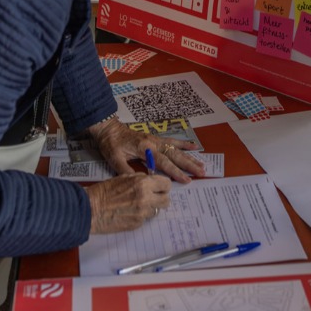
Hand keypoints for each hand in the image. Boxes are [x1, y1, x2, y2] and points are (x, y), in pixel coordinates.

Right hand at [84, 173, 170, 233]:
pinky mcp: (137, 224)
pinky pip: (146, 219)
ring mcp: (142, 213)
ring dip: (151, 208)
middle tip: (153, 197)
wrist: (92, 209)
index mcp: (143, 183)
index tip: (160, 187)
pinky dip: (141, 216)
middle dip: (161, 198)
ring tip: (138, 205)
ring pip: (157, 210)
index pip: (166, 184)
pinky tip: (130, 212)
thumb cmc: (105, 191)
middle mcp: (146, 198)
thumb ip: (140, 179)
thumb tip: (151, 181)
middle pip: (166, 200)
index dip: (163, 185)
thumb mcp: (124, 178)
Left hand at [85, 117, 204, 182]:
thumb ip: (127, 171)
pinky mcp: (156, 138)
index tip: (187, 180)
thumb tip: (142, 182)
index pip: (163, 162)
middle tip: (202, 173)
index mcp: (145, 148)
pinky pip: (173, 141)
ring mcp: (156, 139)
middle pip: (175, 155)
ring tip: (202, 164)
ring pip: (177, 149)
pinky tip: (195, 147)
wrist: (108, 128)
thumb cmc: (111, 144)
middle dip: (189, 165)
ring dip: (190, 157)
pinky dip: (184, 144)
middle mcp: (154, 143)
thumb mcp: (115, 159)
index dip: (176, 172)